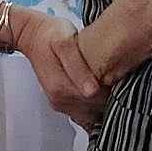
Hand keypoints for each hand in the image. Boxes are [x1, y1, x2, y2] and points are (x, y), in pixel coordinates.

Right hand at [15, 11, 107, 131]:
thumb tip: (92, 91)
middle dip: (110, 97)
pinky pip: (84, 114)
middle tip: (117, 78)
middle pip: (96, 110)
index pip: (98, 101)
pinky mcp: (63, 102)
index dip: (112, 90)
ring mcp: (61, 103)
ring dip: (103, 103)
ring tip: (109, 82)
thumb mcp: (64, 42)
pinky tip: (99, 90)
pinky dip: (95, 107)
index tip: (118, 77)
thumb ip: (77, 66)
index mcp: (61, 88)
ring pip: (91, 114)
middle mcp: (60, 100)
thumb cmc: (50, 35)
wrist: (33, 36)